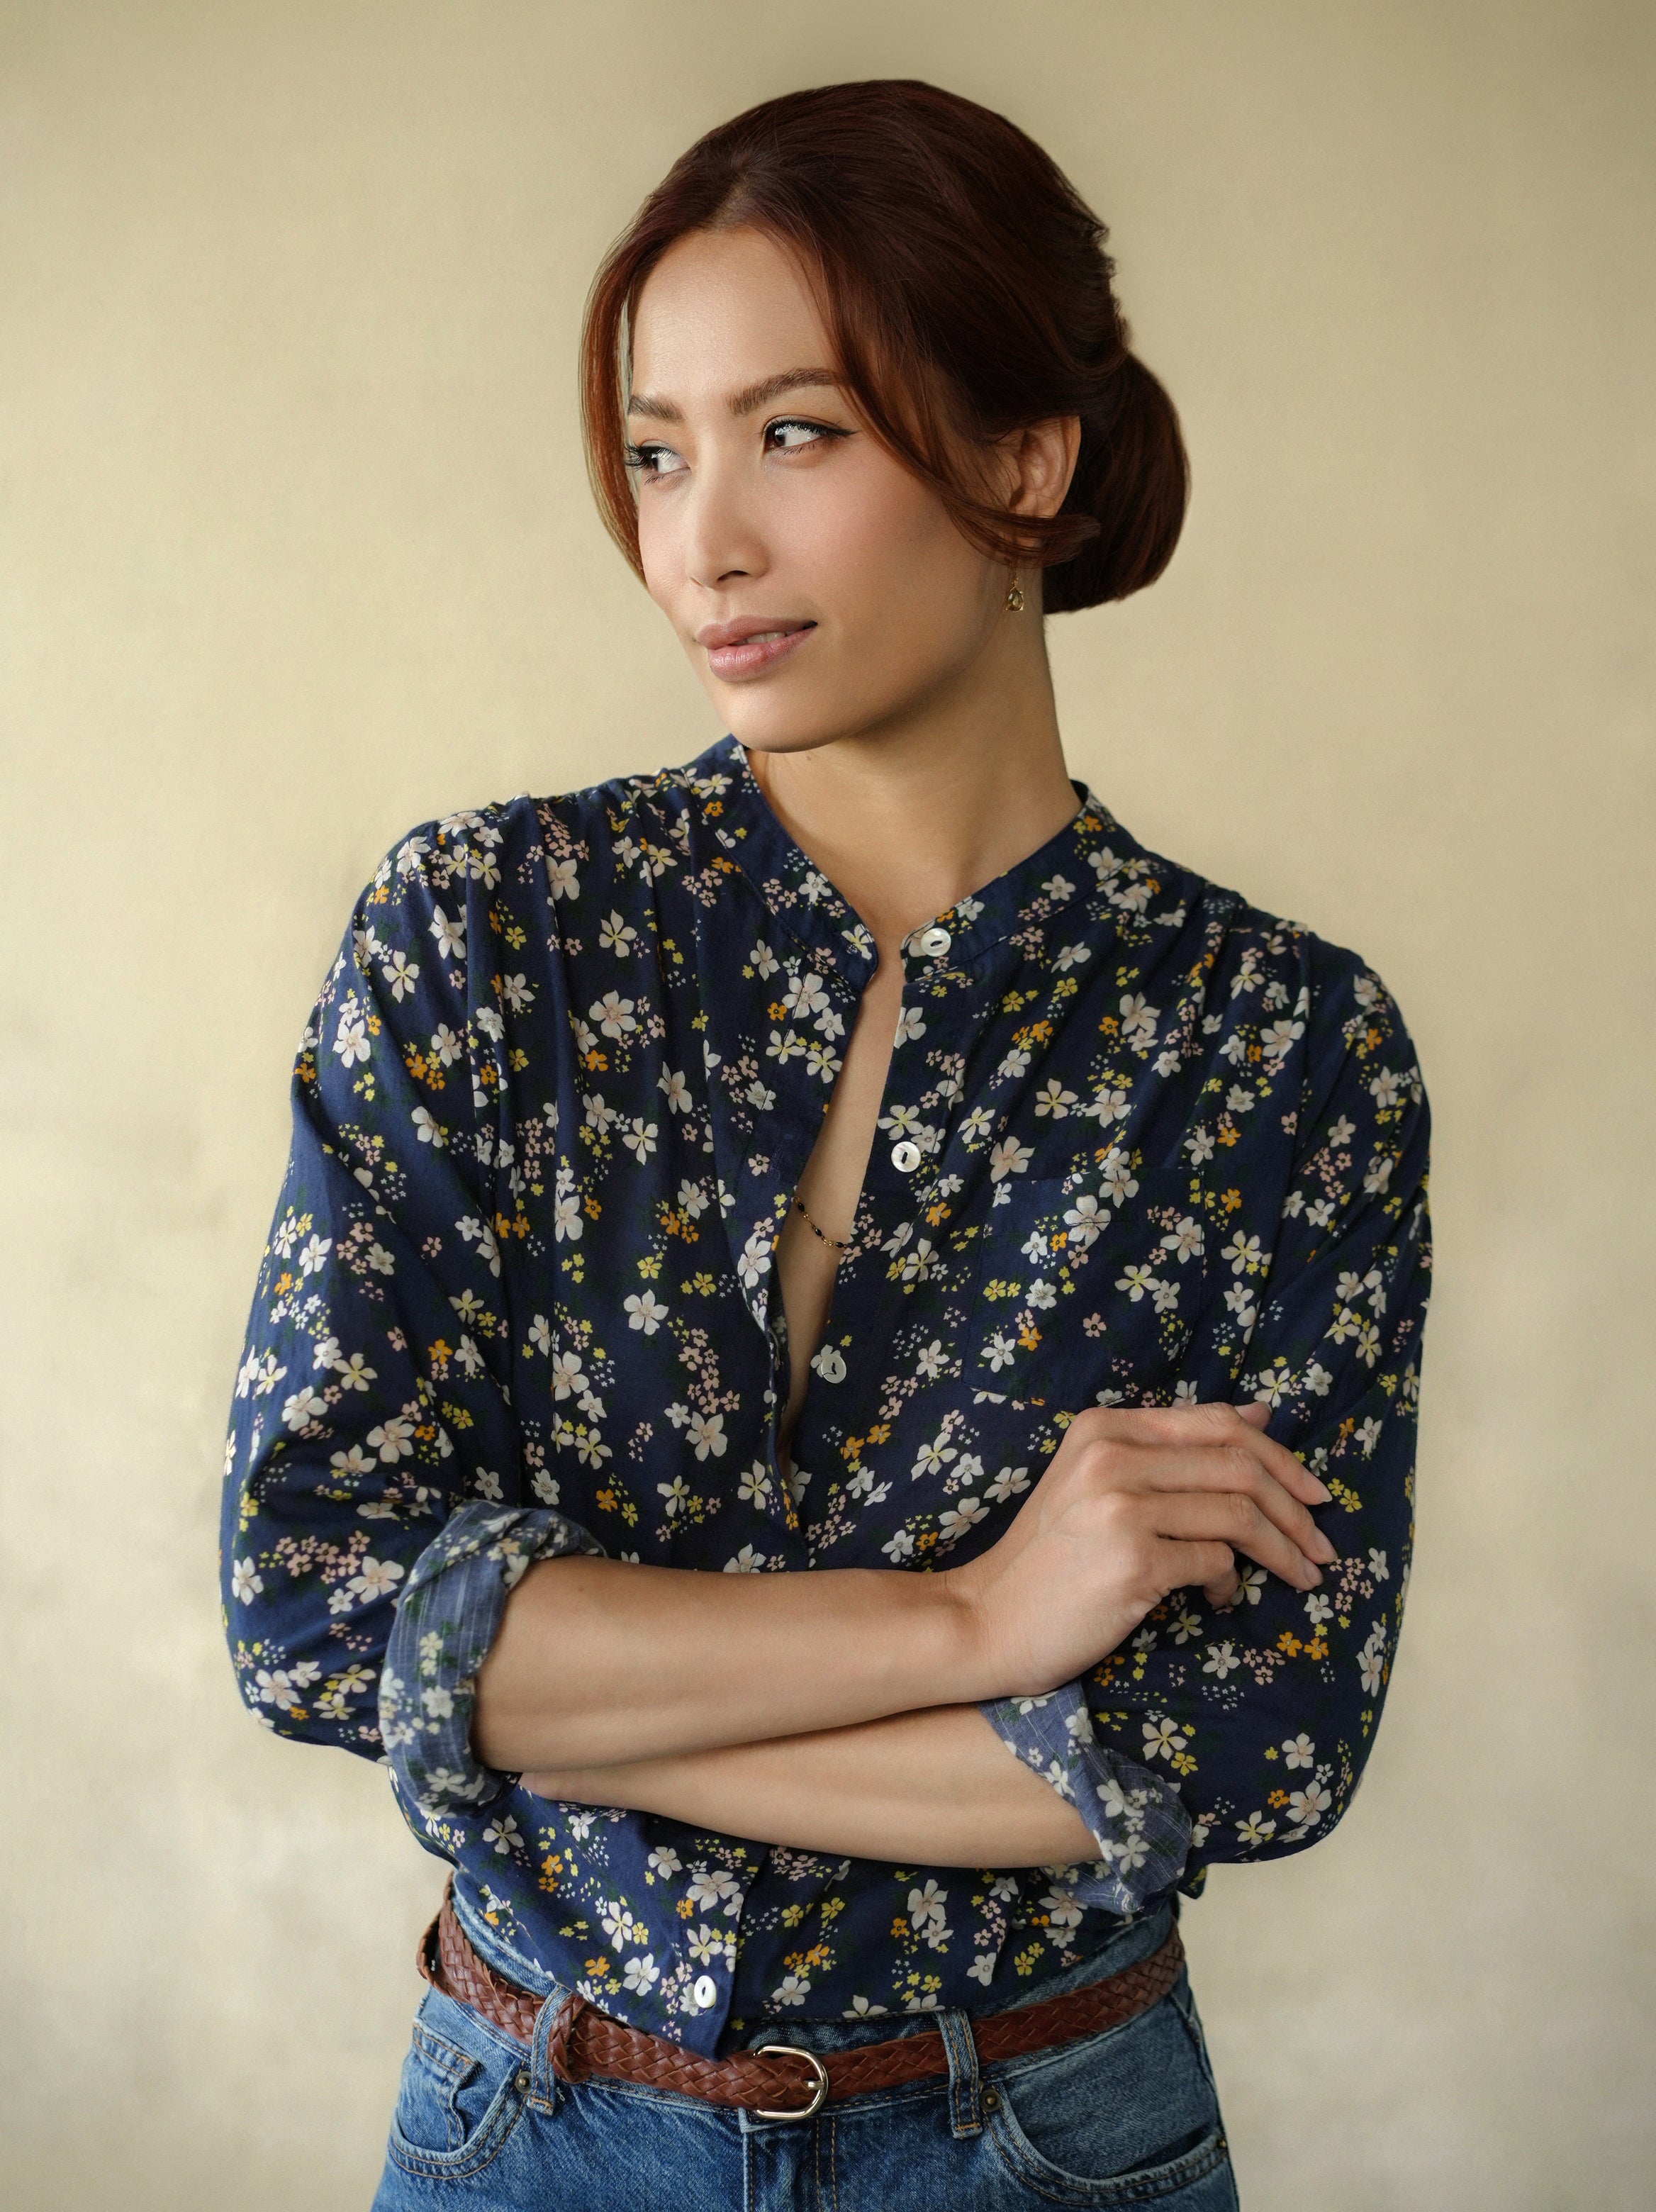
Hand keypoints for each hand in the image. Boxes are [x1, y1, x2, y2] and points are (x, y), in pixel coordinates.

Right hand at [941, 1401, 1337, 1697]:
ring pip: (1238, 1512)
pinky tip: (1221, 1601)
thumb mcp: (1099, 1483)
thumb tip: (1260, 1413)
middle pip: (1239, 1464)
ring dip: (1282, 1549)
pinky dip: (1232, 1584)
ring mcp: (1121, 1507)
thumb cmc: (1050, 1558)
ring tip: (1300, 1576)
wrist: (987, 1619)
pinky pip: (1216, 1562)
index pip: (1217, 1422)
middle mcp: (1112, 1456)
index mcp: (1105, 1427)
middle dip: (1296, 1507)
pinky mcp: (1133, 1560)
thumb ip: (1171, 1448)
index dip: (1278, 1455)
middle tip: (1322, 1546)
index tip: (1314, 1493)